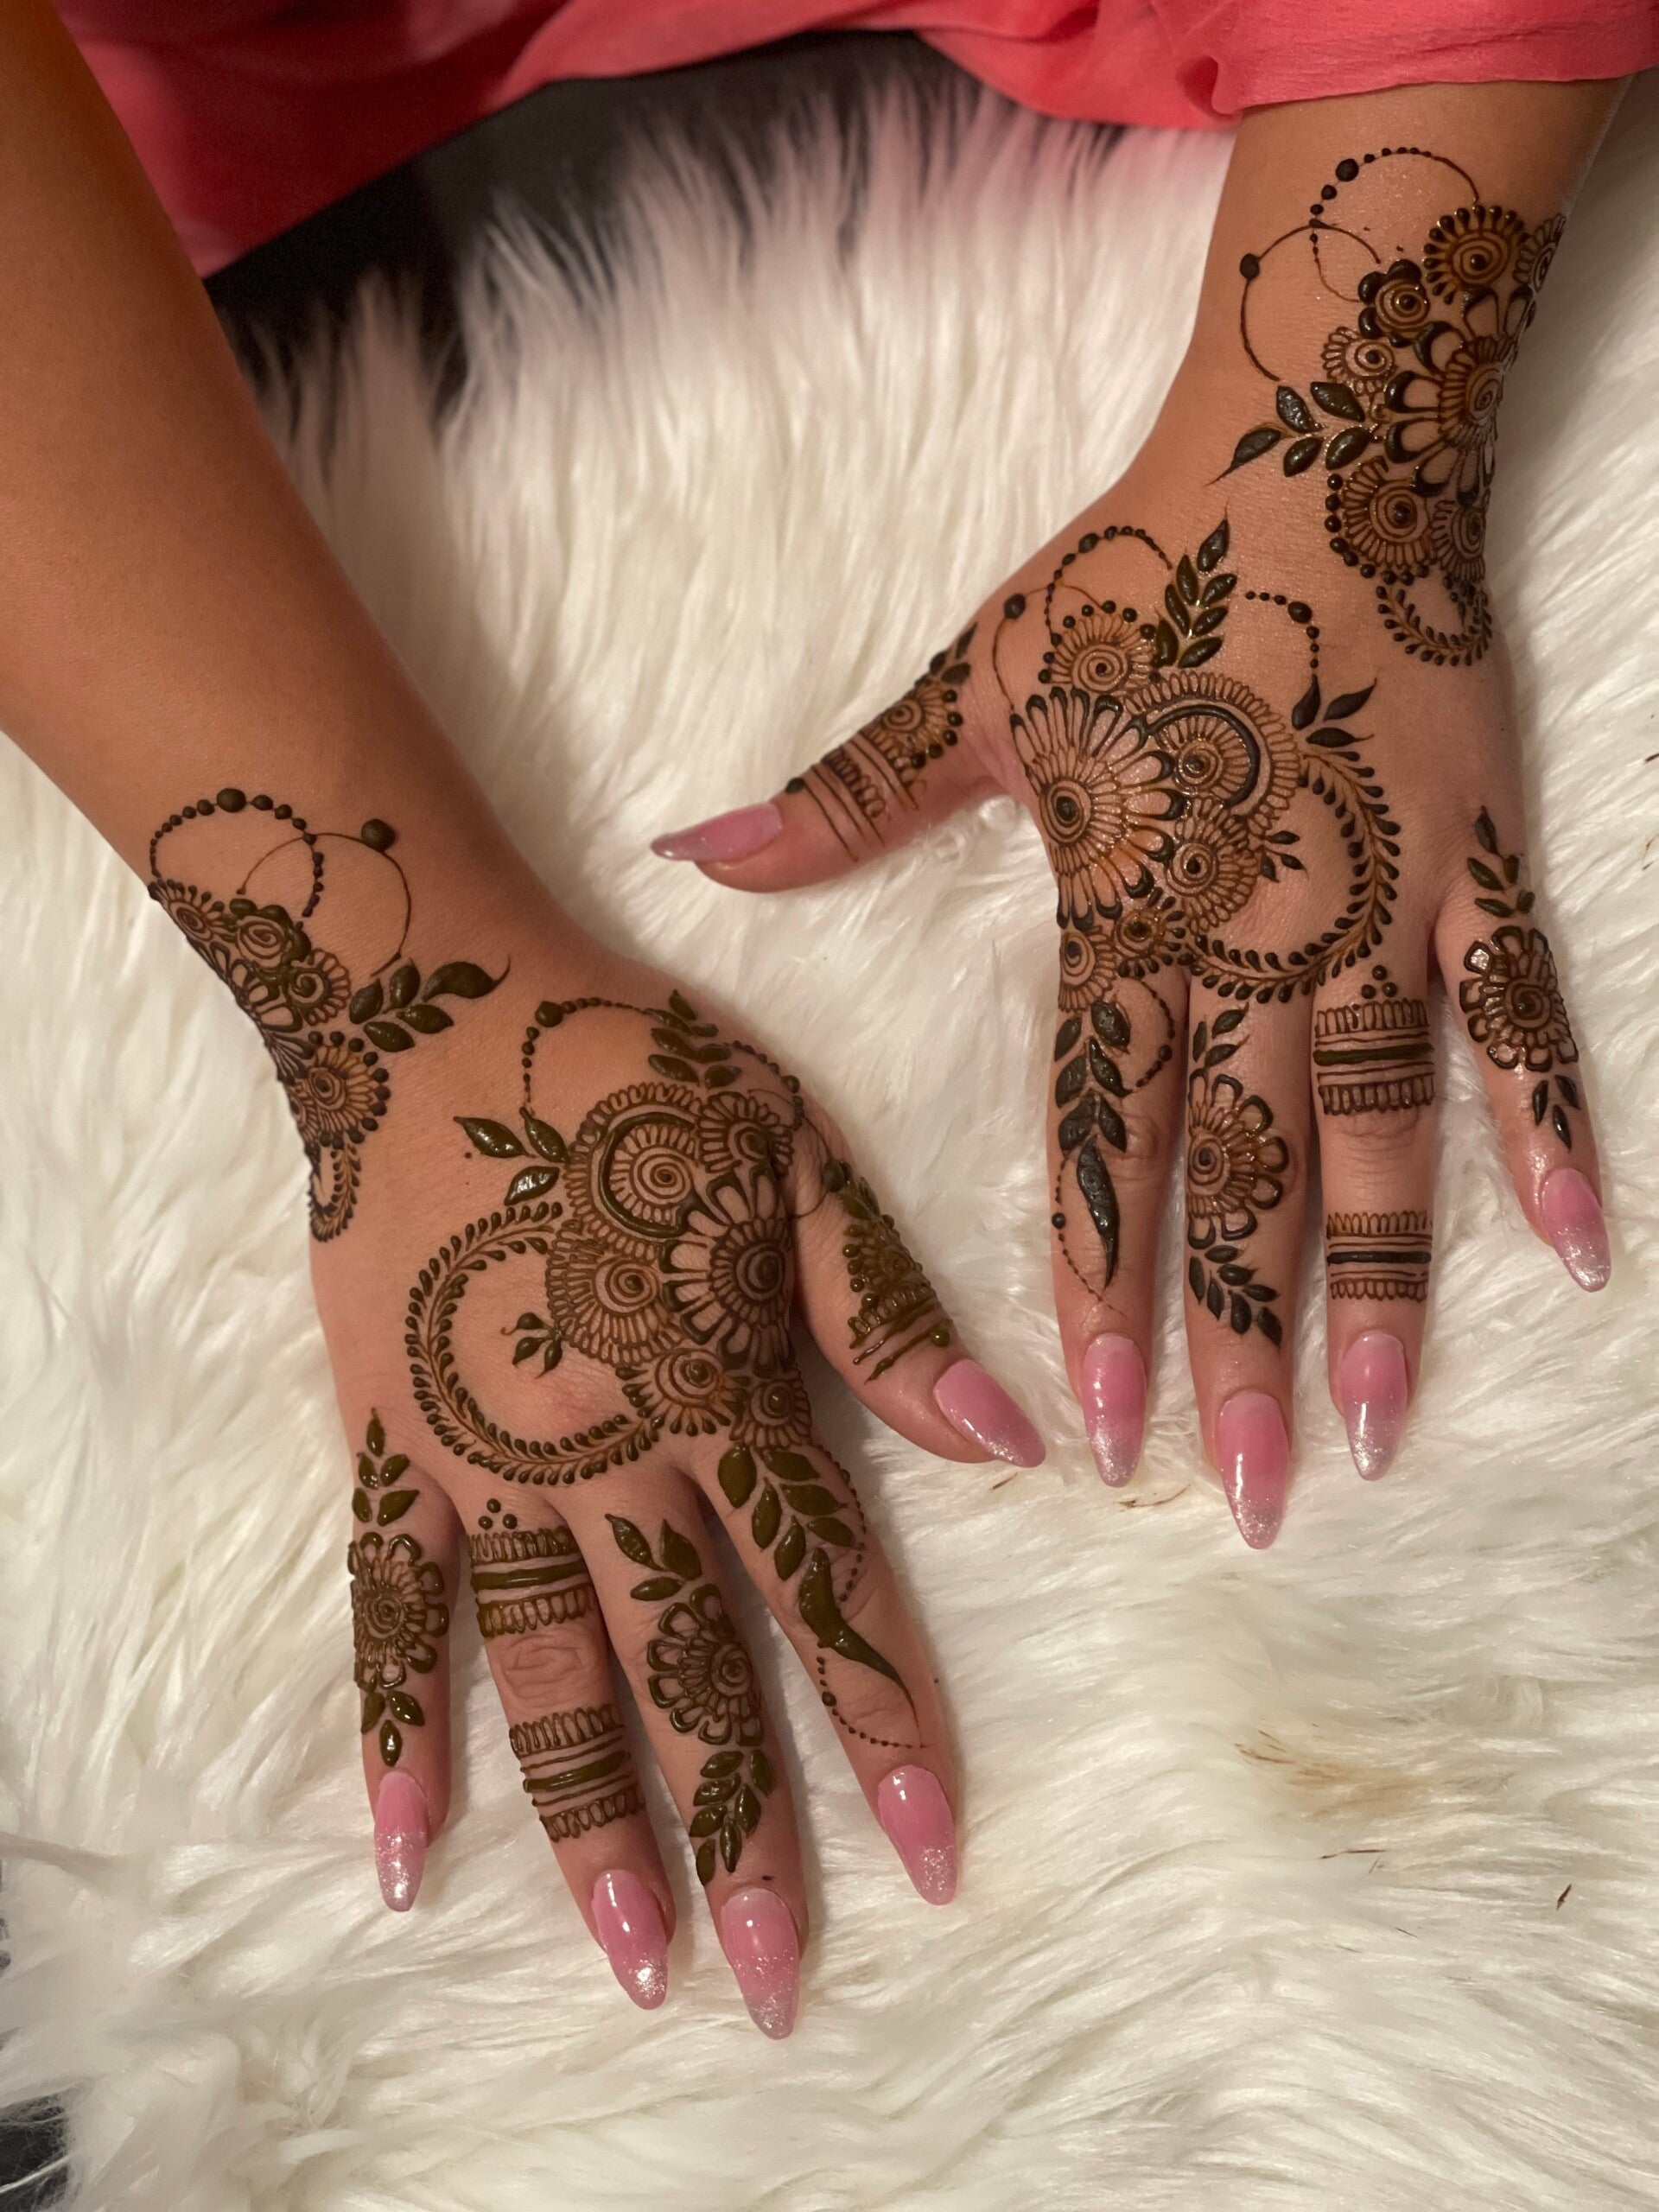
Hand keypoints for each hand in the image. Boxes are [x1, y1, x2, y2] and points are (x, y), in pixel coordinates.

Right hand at [146, 786, 1039, 2035]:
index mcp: (721, 1384)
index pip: (823, 1581)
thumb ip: (883, 1307)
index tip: (935, 1844)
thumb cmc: (626, 1069)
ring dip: (594, 1817)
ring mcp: (490, 1464)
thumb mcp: (788, 1151)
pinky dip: (395, 1723)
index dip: (883, 1715)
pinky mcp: (390, 1447)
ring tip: (632, 1952)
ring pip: (551, 1668)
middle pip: (689, 1664)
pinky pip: (389, 1606)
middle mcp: (610, 1456)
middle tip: (776, 1971)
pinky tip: (406, 1847)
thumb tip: (1016, 1444)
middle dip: (745, 1821)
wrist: (433, 1008)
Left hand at [656, 145, 1609, 1545]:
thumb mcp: (973, 685)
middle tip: (1244, 1493)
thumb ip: (848, 796)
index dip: (1102, 1285)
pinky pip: (1520, 1022)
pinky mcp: (1471, 869)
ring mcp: (1374, 916)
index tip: (1101, 1425)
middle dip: (1237, 1340)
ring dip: (1380, 1289)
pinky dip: (1550, 1133)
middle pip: (1242, 1176)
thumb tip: (693, 846)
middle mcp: (1250, 947)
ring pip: (1377, 1135)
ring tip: (1377, 1430)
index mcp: (1125, 921)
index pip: (1107, 1138)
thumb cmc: (1137, 581)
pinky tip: (1573, 1257)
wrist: (1311, 456)